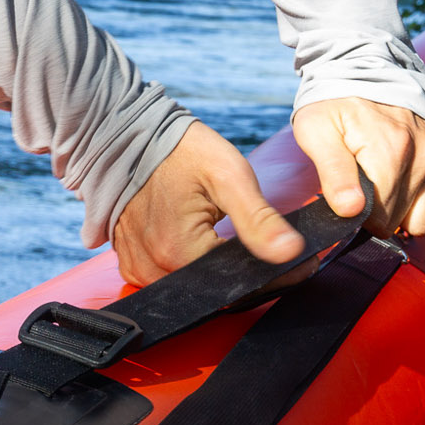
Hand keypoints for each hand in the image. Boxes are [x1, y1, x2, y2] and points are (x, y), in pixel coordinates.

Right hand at [111, 121, 304, 285]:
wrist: (126, 135)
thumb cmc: (178, 150)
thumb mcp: (228, 175)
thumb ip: (259, 219)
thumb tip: (291, 253)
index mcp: (178, 253)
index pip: (240, 284)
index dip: (273, 275)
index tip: (297, 260)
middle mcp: (154, 270)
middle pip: (216, 290)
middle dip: (245, 271)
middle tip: (258, 237)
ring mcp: (139, 269)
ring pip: (195, 288)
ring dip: (218, 271)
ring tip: (226, 234)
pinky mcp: (132, 264)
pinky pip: (171, 279)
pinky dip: (192, 266)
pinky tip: (202, 240)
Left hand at [293, 97, 424, 237]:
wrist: (365, 70)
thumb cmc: (334, 104)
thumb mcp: (316, 131)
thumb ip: (333, 173)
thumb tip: (351, 210)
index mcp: (392, 149)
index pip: (381, 218)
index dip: (360, 214)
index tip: (349, 192)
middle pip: (401, 221)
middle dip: (380, 211)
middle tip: (364, 182)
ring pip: (423, 220)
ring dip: (402, 208)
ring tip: (383, 179)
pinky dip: (419, 198)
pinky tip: (402, 175)